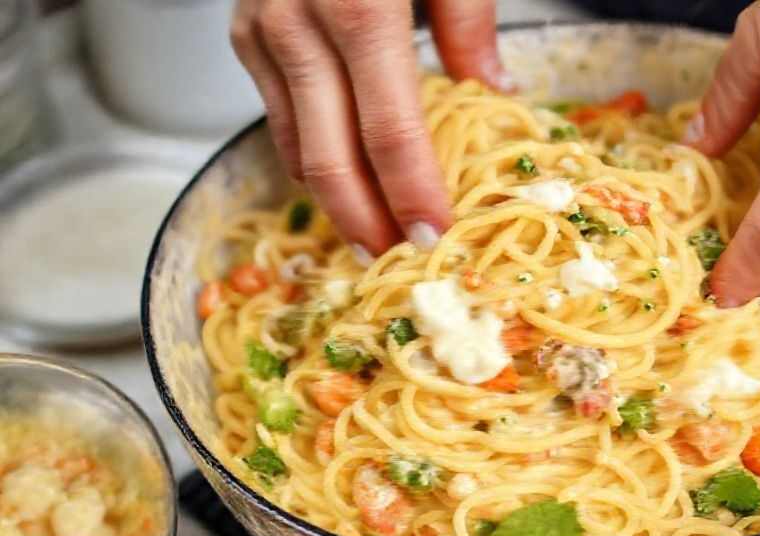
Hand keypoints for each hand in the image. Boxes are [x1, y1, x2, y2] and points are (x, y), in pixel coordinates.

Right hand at [230, 0, 512, 259]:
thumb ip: (467, 21)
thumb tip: (493, 92)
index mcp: (359, 8)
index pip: (391, 134)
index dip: (414, 197)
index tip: (438, 241)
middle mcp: (298, 28)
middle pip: (330, 160)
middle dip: (367, 224)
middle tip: (401, 266)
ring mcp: (262, 34)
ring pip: (295, 149)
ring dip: (337, 204)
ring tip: (375, 241)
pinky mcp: (245, 35)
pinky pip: (279, 118)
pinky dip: (310, 160)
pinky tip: (342, 185)